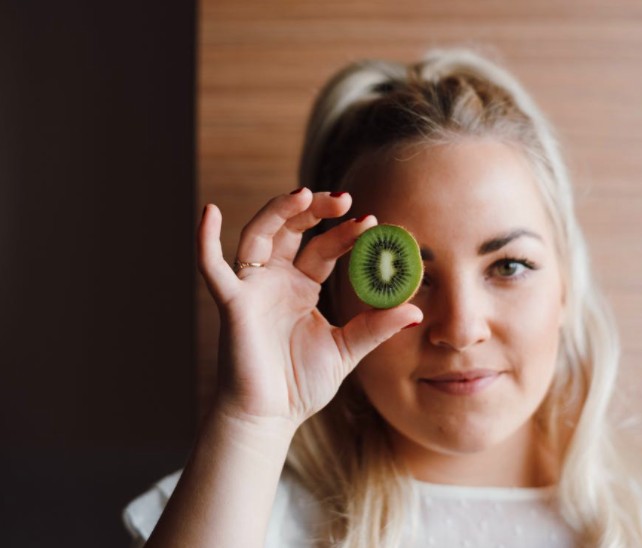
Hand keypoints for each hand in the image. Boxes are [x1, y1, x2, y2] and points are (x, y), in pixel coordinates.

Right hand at [196, 188, 421, 426]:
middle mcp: (275, 281)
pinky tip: (209, 211)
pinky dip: (205, 240)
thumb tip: (417, 311)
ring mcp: (253, 288)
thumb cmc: (301, 384)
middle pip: (291, 230)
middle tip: (344, 199)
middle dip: (315, 210)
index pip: (323, 248)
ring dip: (278, 211)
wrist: (271, 416)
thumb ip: (376, 327)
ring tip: (305, 193)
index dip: (344, 233)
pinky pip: (212, 268)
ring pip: (259, 235)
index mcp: (301, 288)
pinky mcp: (233, 303)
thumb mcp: (347, 349)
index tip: (371, 221)